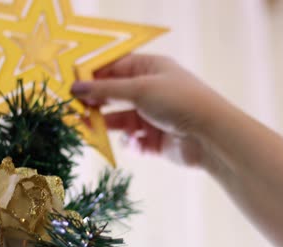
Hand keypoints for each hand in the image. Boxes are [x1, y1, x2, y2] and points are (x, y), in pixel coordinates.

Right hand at [71, 54, 223, 165]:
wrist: (210, 137)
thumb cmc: (178, 101)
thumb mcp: (139, 89)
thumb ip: (105, 90)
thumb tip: (74, 88)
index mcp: (151, 69)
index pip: (115, 68)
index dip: (94, 76)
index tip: (73, 85)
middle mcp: (151, 91)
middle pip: (115, 95)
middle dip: (98, 103)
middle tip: (77, 111)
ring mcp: (153, 116)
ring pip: (120, 120)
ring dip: (108, 125)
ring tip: (93, 130)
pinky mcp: (155, 140)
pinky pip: (133, 141)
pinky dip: (130, 143)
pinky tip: (135, 143)